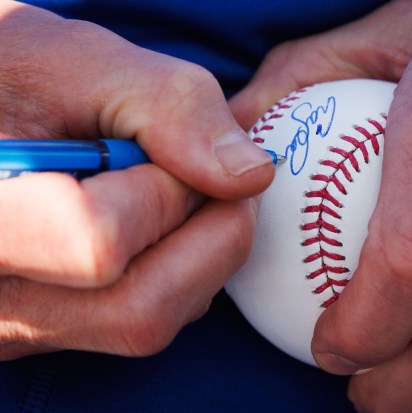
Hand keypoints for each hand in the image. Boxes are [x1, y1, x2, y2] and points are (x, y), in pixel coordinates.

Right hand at [0, 2, 272, 358]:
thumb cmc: (12, 80)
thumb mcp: (78, 63)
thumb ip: (170, 108)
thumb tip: (251, 176)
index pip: (100, 242)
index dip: (169, 191)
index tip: (181, 148)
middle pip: (141, 310)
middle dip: (209, 234)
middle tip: (211, 174)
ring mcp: (21, 326)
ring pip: (150, 323)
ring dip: (197, 253)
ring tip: (174, 190)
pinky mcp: (51, 329)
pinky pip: (140, 321)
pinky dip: (175, 271)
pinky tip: (153, 220)